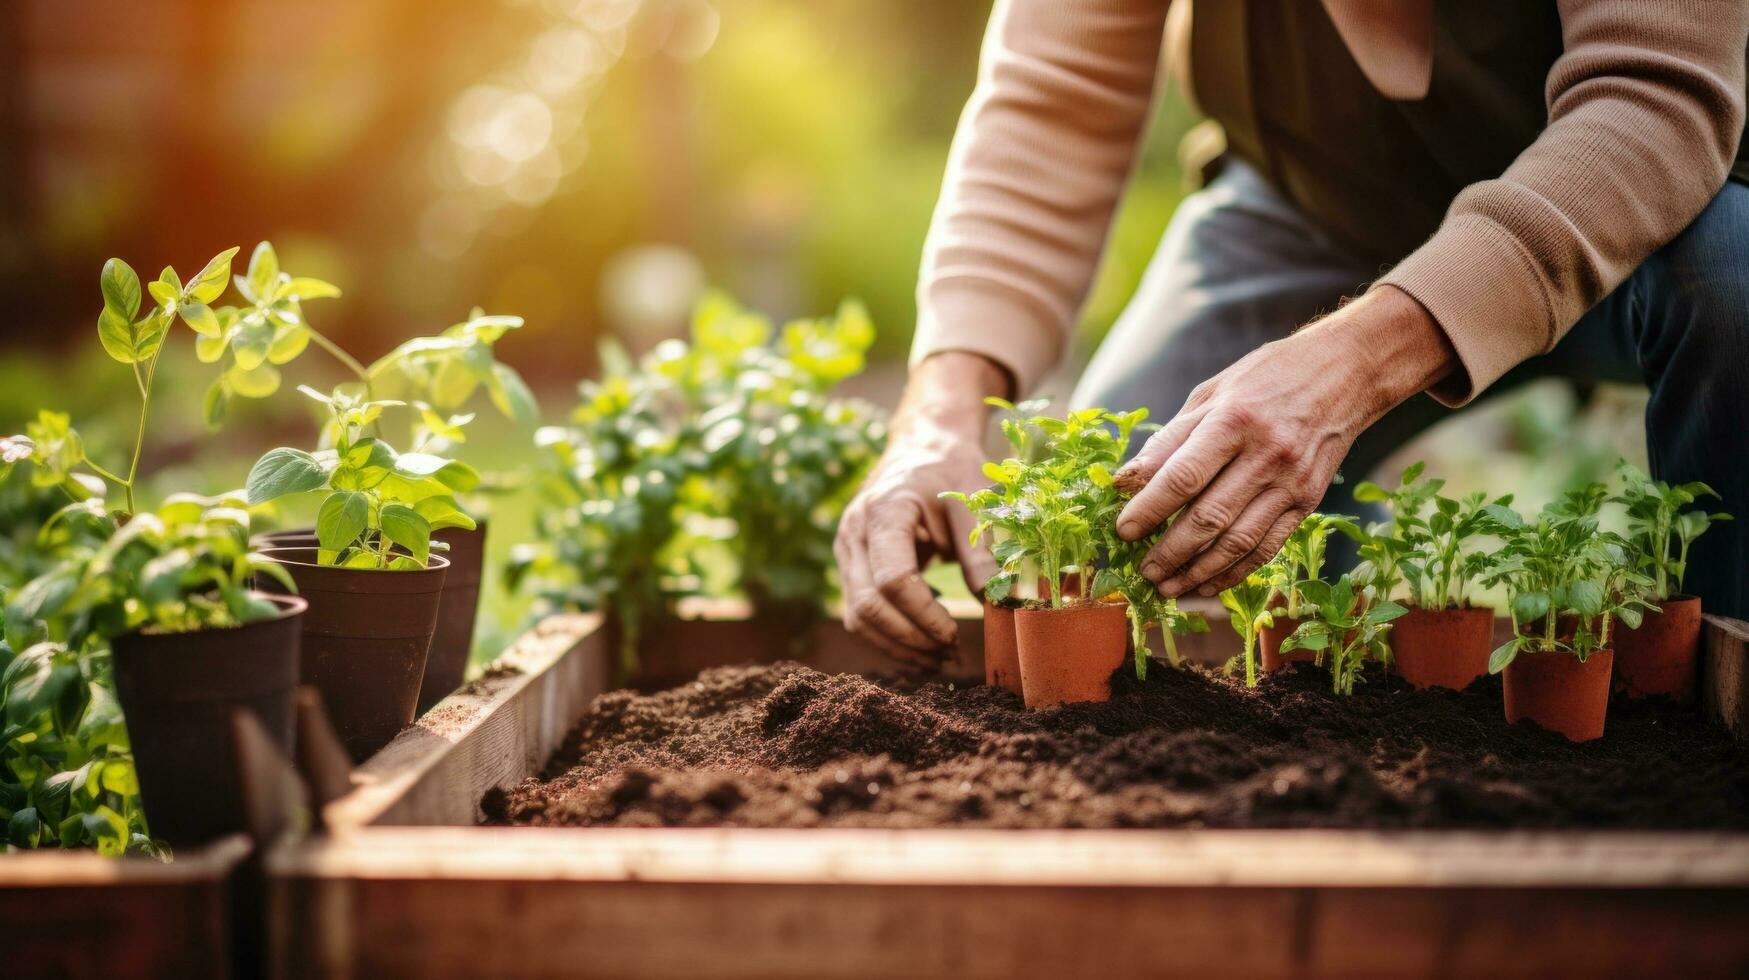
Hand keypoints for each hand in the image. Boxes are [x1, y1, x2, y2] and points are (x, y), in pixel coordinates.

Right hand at [835, 353, 1008, 669]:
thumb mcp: (973, 503)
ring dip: (896, 644)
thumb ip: (982, 554)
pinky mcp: (851, 564)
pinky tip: (922, 639)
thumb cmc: (951, 468)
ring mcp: (846, 549)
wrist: (923, 444)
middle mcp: (854, 532)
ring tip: (938, 658)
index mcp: (884, 511)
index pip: (892, 579)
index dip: (922, 615)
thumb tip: (1003, 604)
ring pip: (857, 616)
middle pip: (867, 605)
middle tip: (949, 655)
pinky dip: (887, 634)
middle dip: (909, 638)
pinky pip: (859, 611)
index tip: (954, 634)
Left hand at [1113, 287, 1457, 597]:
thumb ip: (1170, 440)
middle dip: (1170, 551)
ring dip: (1199, 571)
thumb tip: (1126, 481)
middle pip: (1209, 517)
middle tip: (1142, 571)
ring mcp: (1290, 482)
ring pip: (1238, 541)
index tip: (1122, 531)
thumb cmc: (1266, 377)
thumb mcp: (1212, 393)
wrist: (1346, 372)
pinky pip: (1268, 546)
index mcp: (1233, 420)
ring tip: (1168, 589)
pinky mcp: (1308, 501)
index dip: (1149, 509)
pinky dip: (1236, 571)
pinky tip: (1208, 584)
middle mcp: (1265, 454)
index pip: (1183, 477)